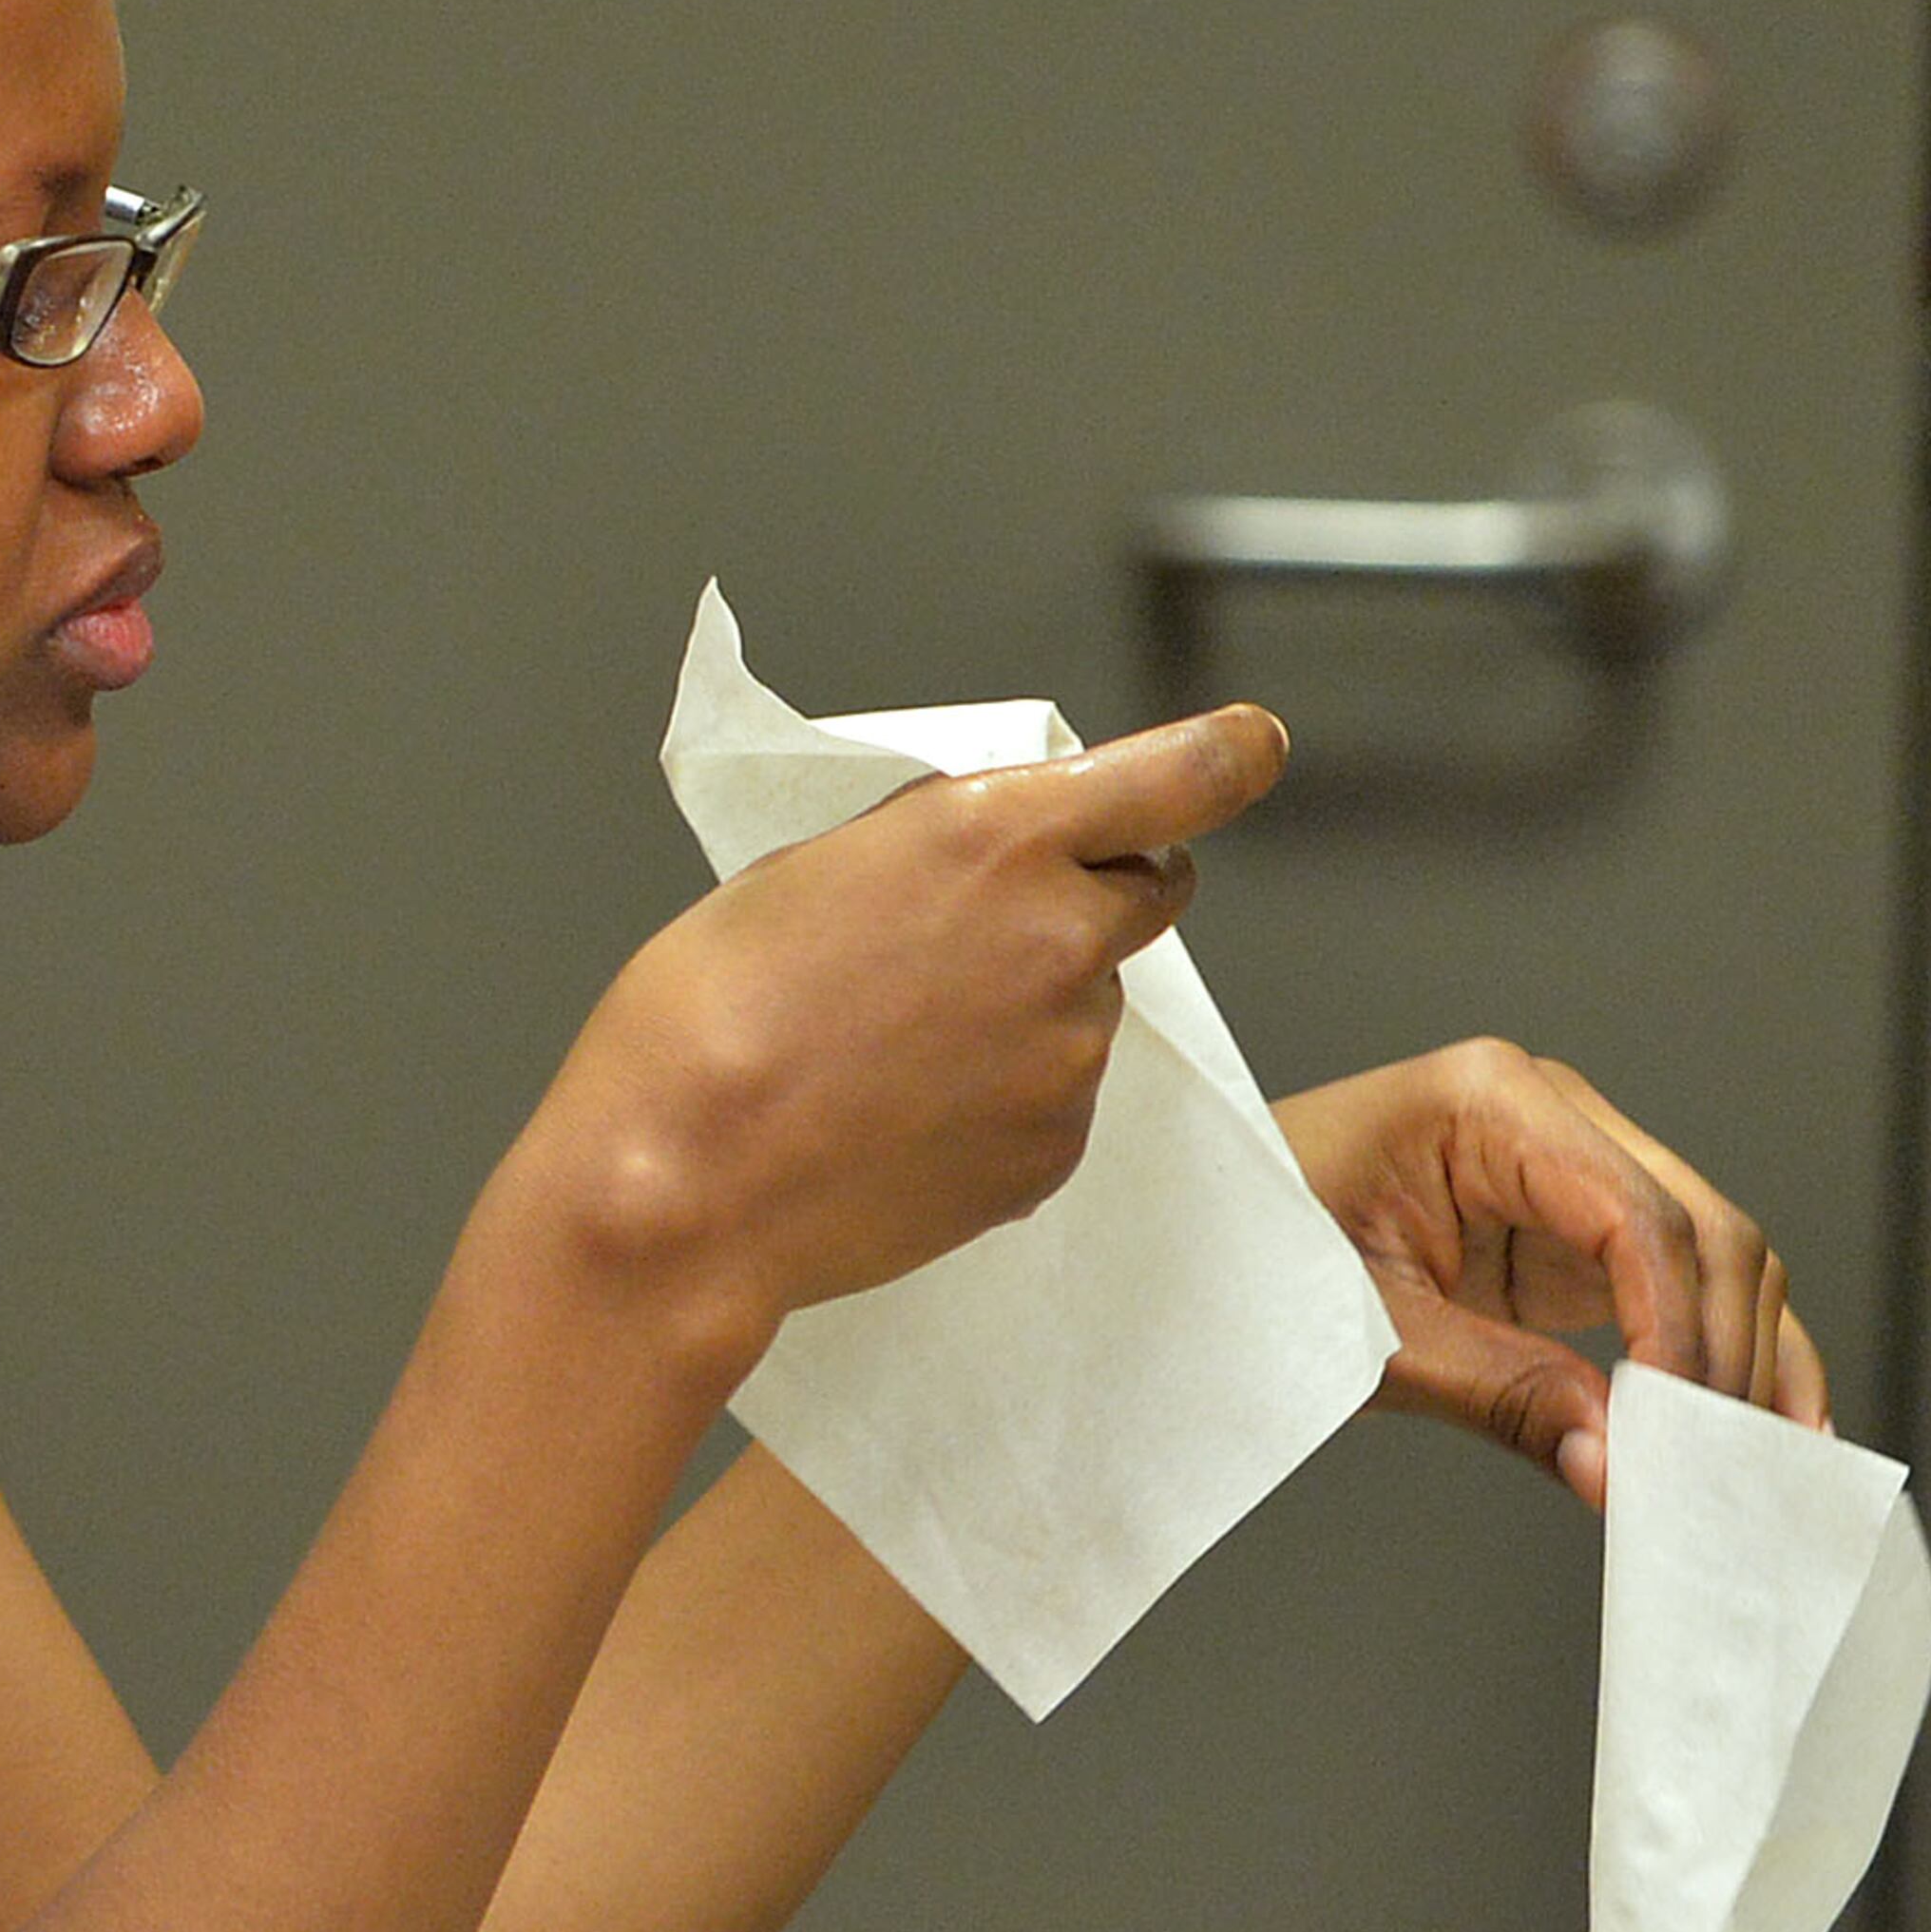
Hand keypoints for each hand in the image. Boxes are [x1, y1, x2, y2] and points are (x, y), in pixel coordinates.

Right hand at [551, 708, 1289, 1349]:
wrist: (681, 1184)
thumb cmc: (706, 1017)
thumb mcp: (808, 871)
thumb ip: (931, 850)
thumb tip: (983, 865)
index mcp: (993, 835)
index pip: (1177, 776)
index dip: (1224, 757)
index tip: (1249, 747)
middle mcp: (1057, 936)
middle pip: (1147, 891)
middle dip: (1098, 893)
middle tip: (998, 927)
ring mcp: (1066, 1053)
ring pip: (1084, 1006)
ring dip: (1026, 1010)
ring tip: (894, 1050)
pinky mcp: (1052, 1150)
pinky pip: (1052, 1103)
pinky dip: (998, 1102)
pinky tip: (899, 1115)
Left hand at [1272, 1041, 1829, 1506]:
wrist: (1196, 1238)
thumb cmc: (1253, 1248)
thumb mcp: (1366, 1332)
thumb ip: (1500, 1390)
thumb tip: (1616, 1459)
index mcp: (1488, 1102)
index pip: (1636, 1216)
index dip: (1678, 1330)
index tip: (1683, 1431)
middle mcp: (1545, 1114)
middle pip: (1700, 1228)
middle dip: (1725, 1351)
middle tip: (1728, 1466)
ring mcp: (1567, 1167)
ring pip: (1712, 1257)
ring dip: (1743, 1358)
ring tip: (1753, 1466)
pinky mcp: (1569, 1227)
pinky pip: (1675, 1282)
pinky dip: (1719, 1351)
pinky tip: (1758, 1427)